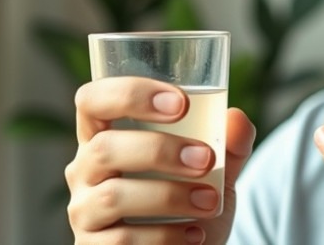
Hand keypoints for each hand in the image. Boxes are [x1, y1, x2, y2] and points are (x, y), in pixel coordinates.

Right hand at [66, 77, 255, 243]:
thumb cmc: (191, 198)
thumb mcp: (215, 169)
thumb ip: (229, 143)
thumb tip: (238, 119)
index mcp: (106, 134)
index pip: (93, 100)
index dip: (130, 94)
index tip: (181, 103)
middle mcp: (86, 169)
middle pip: (104, 148)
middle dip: (159, 151)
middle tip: (205, 160)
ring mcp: (84, 211)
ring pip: (113, 197)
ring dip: (169, 197)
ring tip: (210, 202)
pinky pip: (121, 241)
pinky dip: (164, 236)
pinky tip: (194, 235)